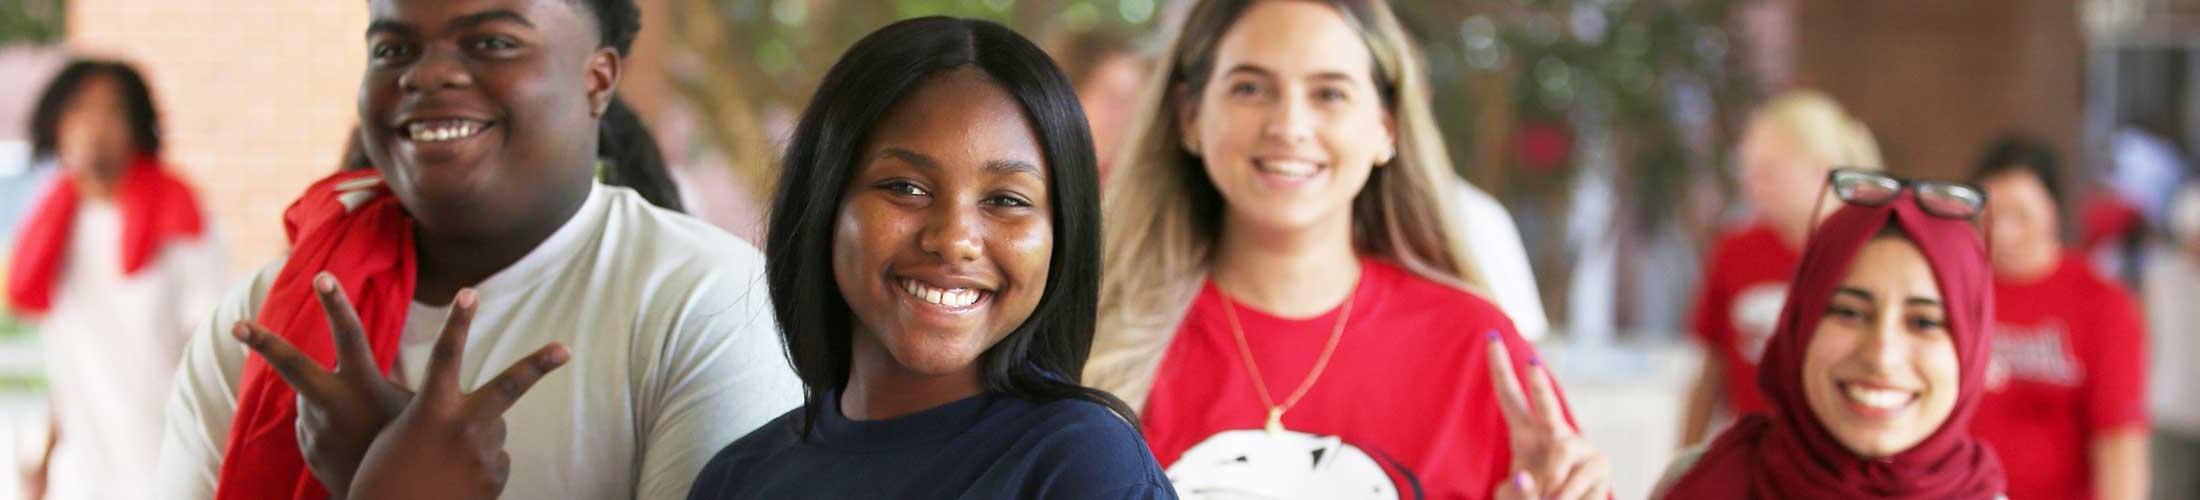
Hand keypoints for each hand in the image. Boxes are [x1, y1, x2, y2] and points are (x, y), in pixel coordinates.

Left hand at [231, 272, 414, 497]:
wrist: (386, 493)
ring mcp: (313, 427)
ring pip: (312, 398)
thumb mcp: (414, 408)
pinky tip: (350, 441)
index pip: (349, 336)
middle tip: (237, 325)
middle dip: (265, 343)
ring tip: (361, 425)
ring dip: (331, 402)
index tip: (322, 276)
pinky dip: (329, 426)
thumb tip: (375, 369)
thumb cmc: (412, 444)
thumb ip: (387, 386)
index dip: (337, 305)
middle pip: (292, 365)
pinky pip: (314, 424)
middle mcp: (331, 404)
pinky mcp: (306, 447)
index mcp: (362, 387)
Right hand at [347, 288, 567, 499]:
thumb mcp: (400, 438)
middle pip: (507, 386)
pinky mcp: (495, 480)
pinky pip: (494, 462)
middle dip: (537, 365)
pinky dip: (478, 468)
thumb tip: (479, 418)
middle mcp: (463, 428)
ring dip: (476, 440)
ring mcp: (483, 455)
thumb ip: (436, 417)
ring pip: (495, 431)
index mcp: (431, 411)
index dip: (458, 322)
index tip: (469, 292)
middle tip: (564, 348)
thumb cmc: (383, 479)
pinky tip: (455, 485)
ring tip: (445, 465)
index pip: (445, 356)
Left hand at [1486, 333, 1610, 499]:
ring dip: (1553, 481)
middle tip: (1531, 364)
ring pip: (1563, 450)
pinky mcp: (1599, 464)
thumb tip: (1525, 478)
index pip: (1510, 396)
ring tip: (1549, 499)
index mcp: (1525, 434)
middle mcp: (1553, 434)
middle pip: (1546, 403)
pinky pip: (1581, 475)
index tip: (1490, 337)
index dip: (1500, 368)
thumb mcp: (1513, 499)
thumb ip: (1516, 492)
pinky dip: (1567, 494)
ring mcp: (1578, 446)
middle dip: (1539, 384)